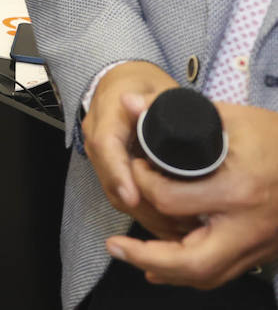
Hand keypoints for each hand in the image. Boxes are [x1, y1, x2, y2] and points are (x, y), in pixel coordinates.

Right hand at [83, 61, 193, 238]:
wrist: (121, 82)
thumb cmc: (140, 84)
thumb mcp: (156, 88)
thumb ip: (159, 100)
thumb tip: (156, 109)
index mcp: (107, 117)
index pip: (106, 147)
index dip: (119, 174)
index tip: (136, 196)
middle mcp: (98, 141)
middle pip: (111, 181)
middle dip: (143, 206)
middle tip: (177, 221)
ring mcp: (102, 159)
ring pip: (116, 195)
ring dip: (146, 214)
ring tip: (182, 227)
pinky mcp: (111, 171)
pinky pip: (122, 196)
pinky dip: (145, 212)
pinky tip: (171, 224)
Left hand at [107, 101, 277, 288]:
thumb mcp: (230, 117)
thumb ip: (174, 110)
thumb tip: (129, 101)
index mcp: (238, 190)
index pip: (171, 200)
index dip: (143, 184)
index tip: (137, 168)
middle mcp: (248, 226)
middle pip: (191, 261)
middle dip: (146, 255)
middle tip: (115, 244)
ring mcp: (258, 245)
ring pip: (207, 275)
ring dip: (166, 270)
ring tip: (133, 255)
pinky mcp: (262, 251)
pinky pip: (222, 273)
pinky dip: (190, 271)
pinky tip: (166, 264)